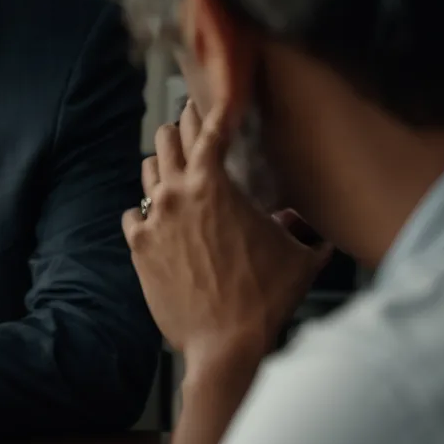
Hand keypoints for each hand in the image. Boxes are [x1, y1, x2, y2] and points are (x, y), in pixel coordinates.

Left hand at [124, 98, 332, 373]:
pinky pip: (133, 213)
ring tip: (177, 171)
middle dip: (182, 130)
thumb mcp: (301, 256)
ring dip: (164, 167)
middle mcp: (177, 192)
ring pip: (148, 171)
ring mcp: (152, 217)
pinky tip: (157, 219)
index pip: (210, 128)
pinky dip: (146, 212)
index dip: (214, 110)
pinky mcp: (136, 244)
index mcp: (215, 184)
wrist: (225, 344)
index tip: (217, 99)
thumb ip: (305, 230)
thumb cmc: (265, 299)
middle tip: (193, 129)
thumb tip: (310, 225)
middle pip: (168, 138)